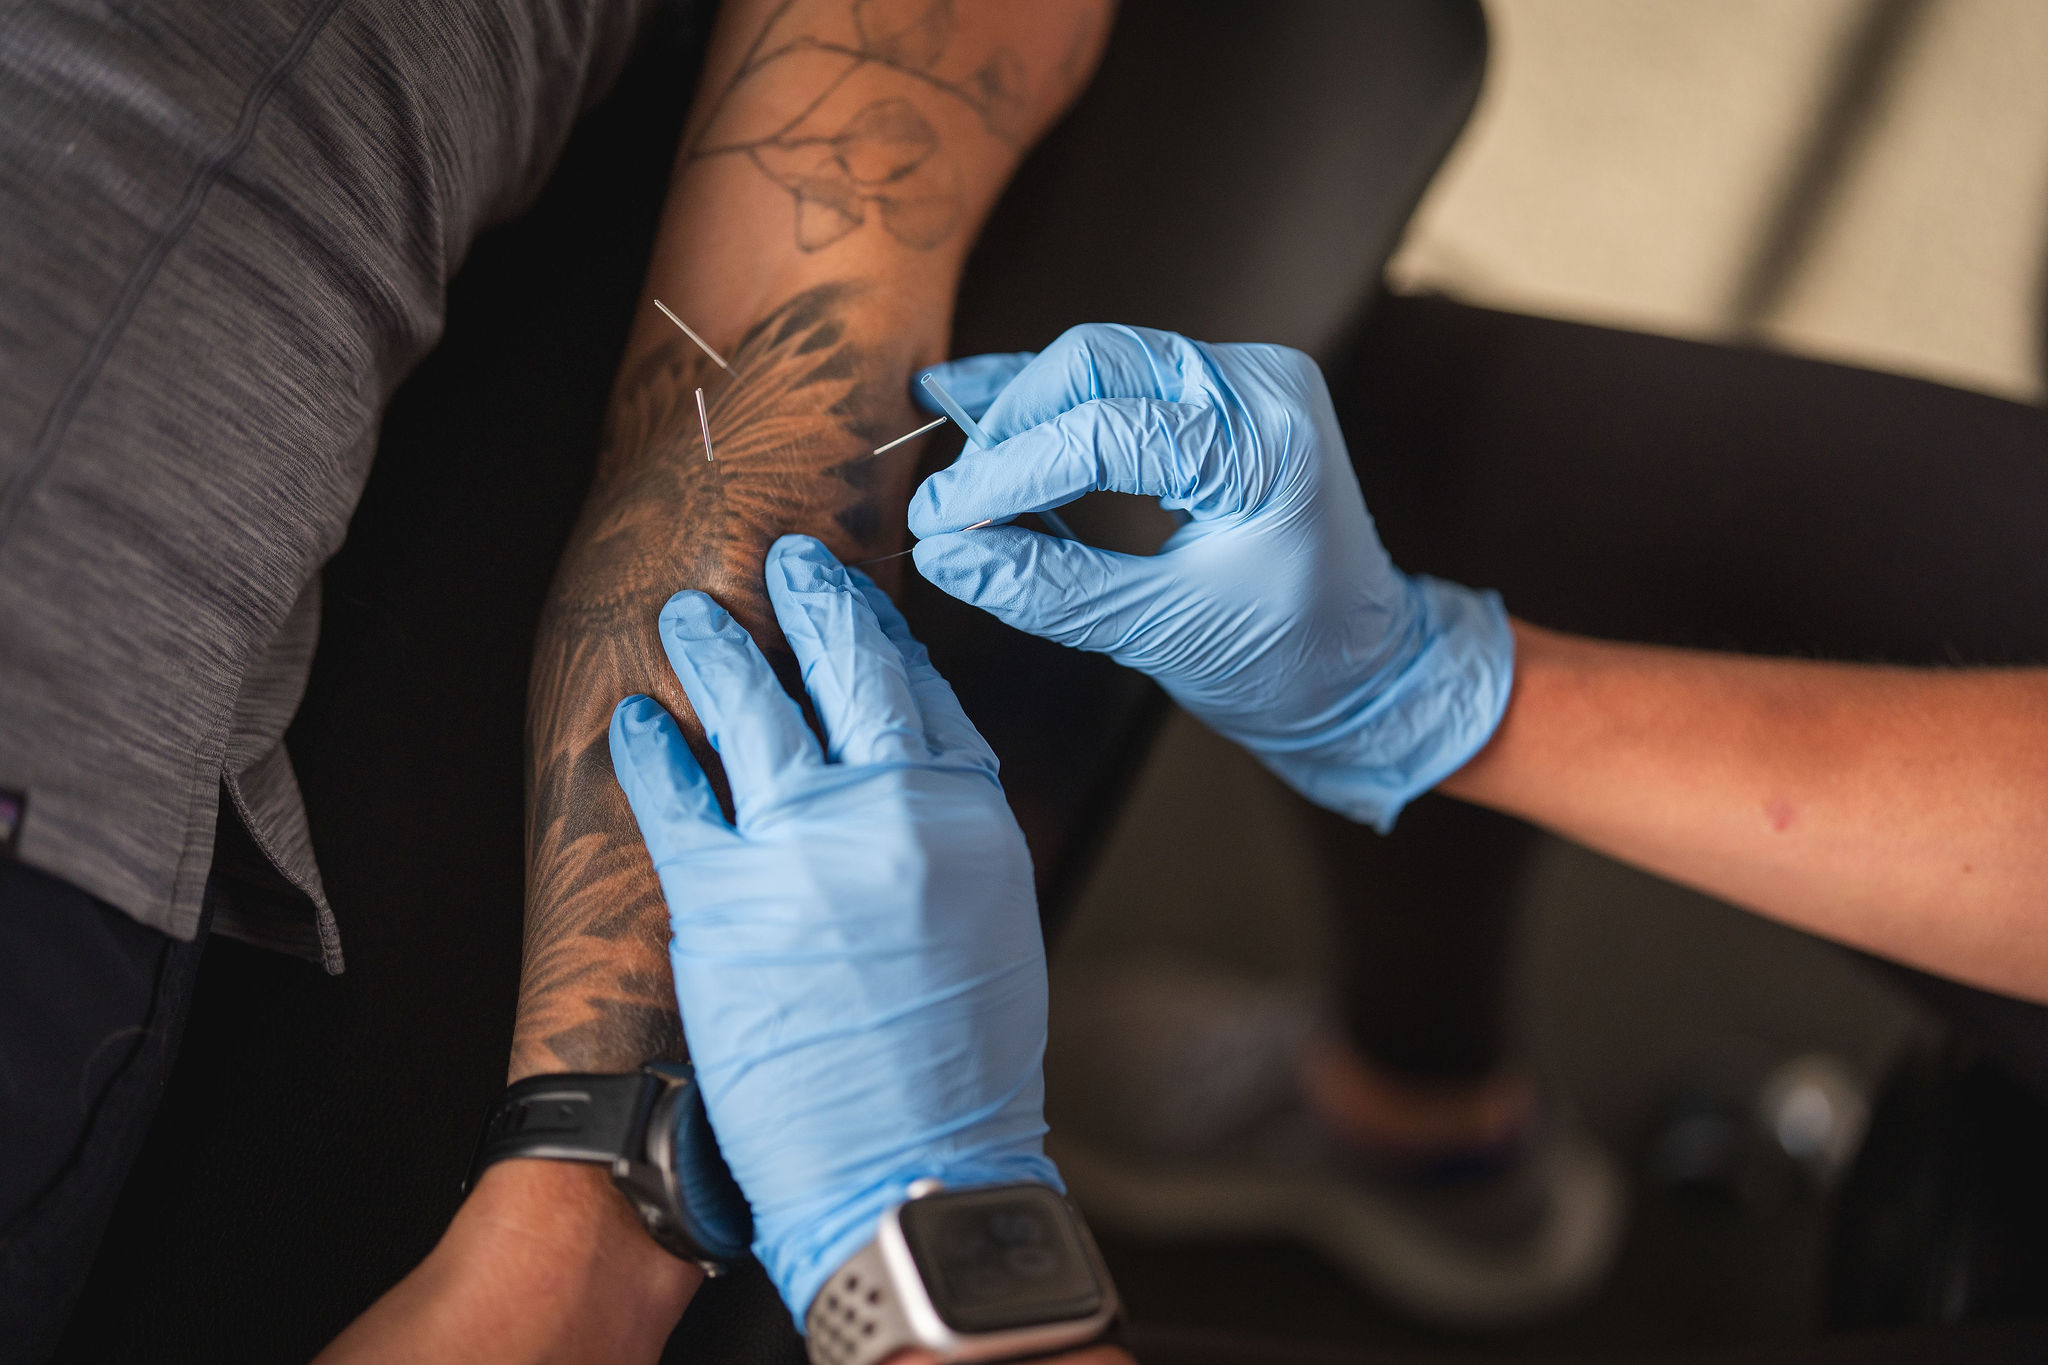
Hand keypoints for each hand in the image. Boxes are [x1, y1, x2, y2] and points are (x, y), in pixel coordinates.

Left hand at [607, 535, 1057, 1322]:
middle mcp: (891, 808)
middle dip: (812, 602)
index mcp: (969, 815)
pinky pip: (677, 790)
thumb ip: (952, 831)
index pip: (924, 689)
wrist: (911, 1168)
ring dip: (715, 648)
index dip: (883, 636)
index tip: (858, 604)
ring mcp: (803, 844)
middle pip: (845, 670)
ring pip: (752, 705)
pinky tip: (639, 719)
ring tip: (691, 614)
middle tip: (787, 562)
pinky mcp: (722, 896)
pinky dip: (652, 746)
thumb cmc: (961, 1069)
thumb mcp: (995, 923)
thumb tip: (911, 772)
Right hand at [907, 324, 1513, 829]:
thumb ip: (1048, 587)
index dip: (1007, 476)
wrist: (1368, 667)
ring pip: (1100, 360)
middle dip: (1011, 428)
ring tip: (954, 464)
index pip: (1104, 431)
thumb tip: (944, 555)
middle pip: (1095, 362)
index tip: (940, 522)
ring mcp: (1246, 379)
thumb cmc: (1289, 658)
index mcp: (1266, 446)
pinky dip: (1054, 405)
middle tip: (952, 504)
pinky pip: (1120, 378)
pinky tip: (981, 410)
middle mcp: (1261, 385)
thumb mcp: (1162, 634)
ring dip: (1022, 410)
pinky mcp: (1222, 395)